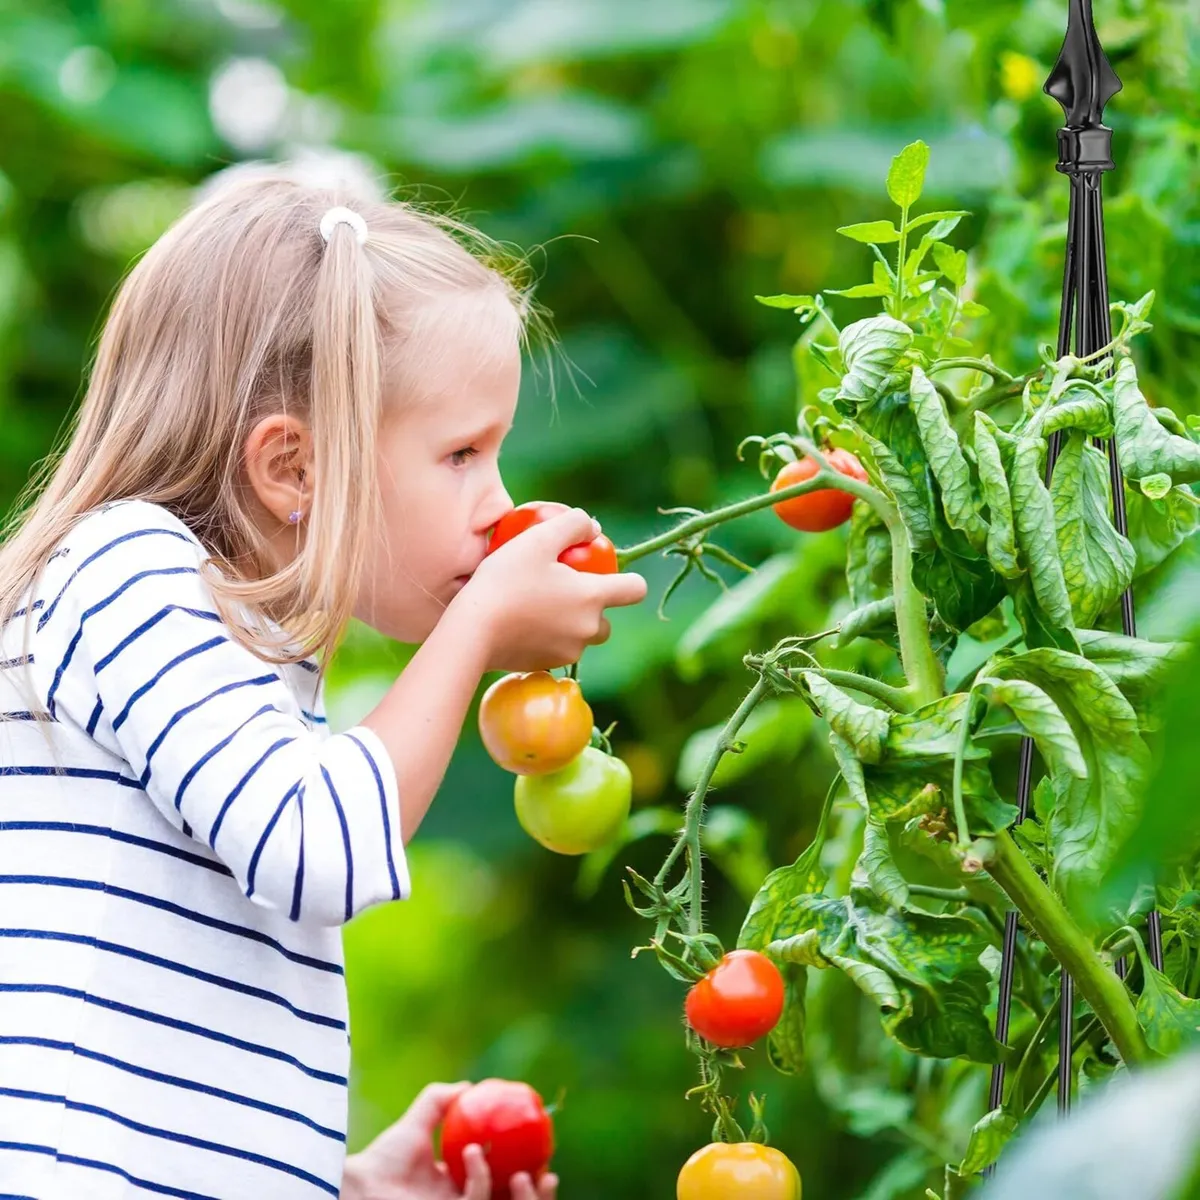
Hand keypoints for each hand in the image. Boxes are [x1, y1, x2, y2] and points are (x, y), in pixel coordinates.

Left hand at [340, 1082, 558, 1199]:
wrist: (359, 1185)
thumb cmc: (382, 1158)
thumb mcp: (416, 1124)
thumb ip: (439, 1102)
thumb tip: (469, 1086)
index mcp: (459, 1191)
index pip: (503, 1188)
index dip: (529, 1177)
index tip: (545, 1153)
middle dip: (538, 1199)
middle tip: (548, 1172)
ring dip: (520, 1196)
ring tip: (520, 1170)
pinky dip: (480, 1178)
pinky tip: (473, 1152)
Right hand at [454, 507, 647, 671]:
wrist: (471, 631)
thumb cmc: (506, 580)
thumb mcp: (538, 539)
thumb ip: (572, 524)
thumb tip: (593, 527)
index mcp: (593, 598)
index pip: (636, 589)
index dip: (629, 579)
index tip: (606, 572)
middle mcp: (587, 629)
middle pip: (607, 619)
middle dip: (592, 606)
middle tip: (561, 588)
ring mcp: (567, 652)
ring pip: (580, 636)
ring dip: (568, 622)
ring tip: (536, 603)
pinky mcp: (545, 666)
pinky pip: (555, 648)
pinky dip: (546, 637)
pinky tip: (519, 621)